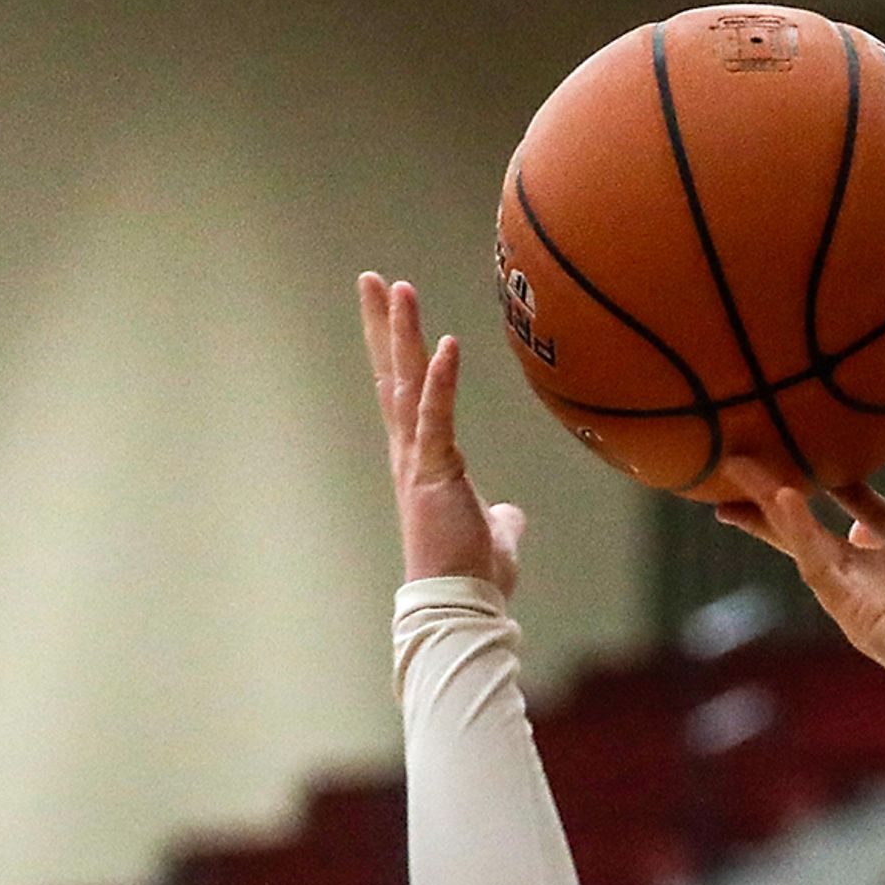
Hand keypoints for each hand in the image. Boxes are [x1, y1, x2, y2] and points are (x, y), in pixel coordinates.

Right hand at [356, 275, 524, 594]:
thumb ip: (502, 519)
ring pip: (405, 384)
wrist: (462, 604)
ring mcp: (419, 460)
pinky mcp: (435, 472)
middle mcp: (411, 454)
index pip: (406, 395)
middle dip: (383, 326)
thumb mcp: (495, 536)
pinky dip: (441, 380)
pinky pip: (438, 416)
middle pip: (391, 376)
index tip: (390, 313)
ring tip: (396, 287)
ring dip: (401, 334)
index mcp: (423, 462)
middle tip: (373, 279)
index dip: (397, 353)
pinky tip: (445, 343)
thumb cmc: (474, 575)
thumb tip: (512, 514)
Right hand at [730, 431, 884, 732]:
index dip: (838, 468)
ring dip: (769, 503)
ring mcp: (868, 592)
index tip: (820, 427)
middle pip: (816, 519)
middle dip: (780, 483)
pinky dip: (800, 534)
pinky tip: (783, 499)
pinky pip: (821, 568)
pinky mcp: (860, 615)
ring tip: (736, 461)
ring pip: (803, 540)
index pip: (862, 501)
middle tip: (745, 441)